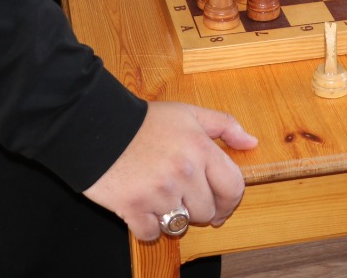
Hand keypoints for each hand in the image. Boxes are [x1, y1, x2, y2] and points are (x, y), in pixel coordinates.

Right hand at [83, 101, 256, 241]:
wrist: (94, 125)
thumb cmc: (142, 121)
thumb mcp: (187, 113)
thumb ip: (224, 125)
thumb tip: (252, 142)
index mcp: (200, 149)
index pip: (233, 188)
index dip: (230, 201)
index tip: (221, 206)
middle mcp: (184, 172)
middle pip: (207, 212)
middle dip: (198, 208)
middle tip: (182, 195)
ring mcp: (159, 192)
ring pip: (181, 225)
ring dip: (172, 216)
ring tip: (160, 197)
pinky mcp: (133, 208)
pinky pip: (151, 233)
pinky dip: (147, 225)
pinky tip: (142, 207)